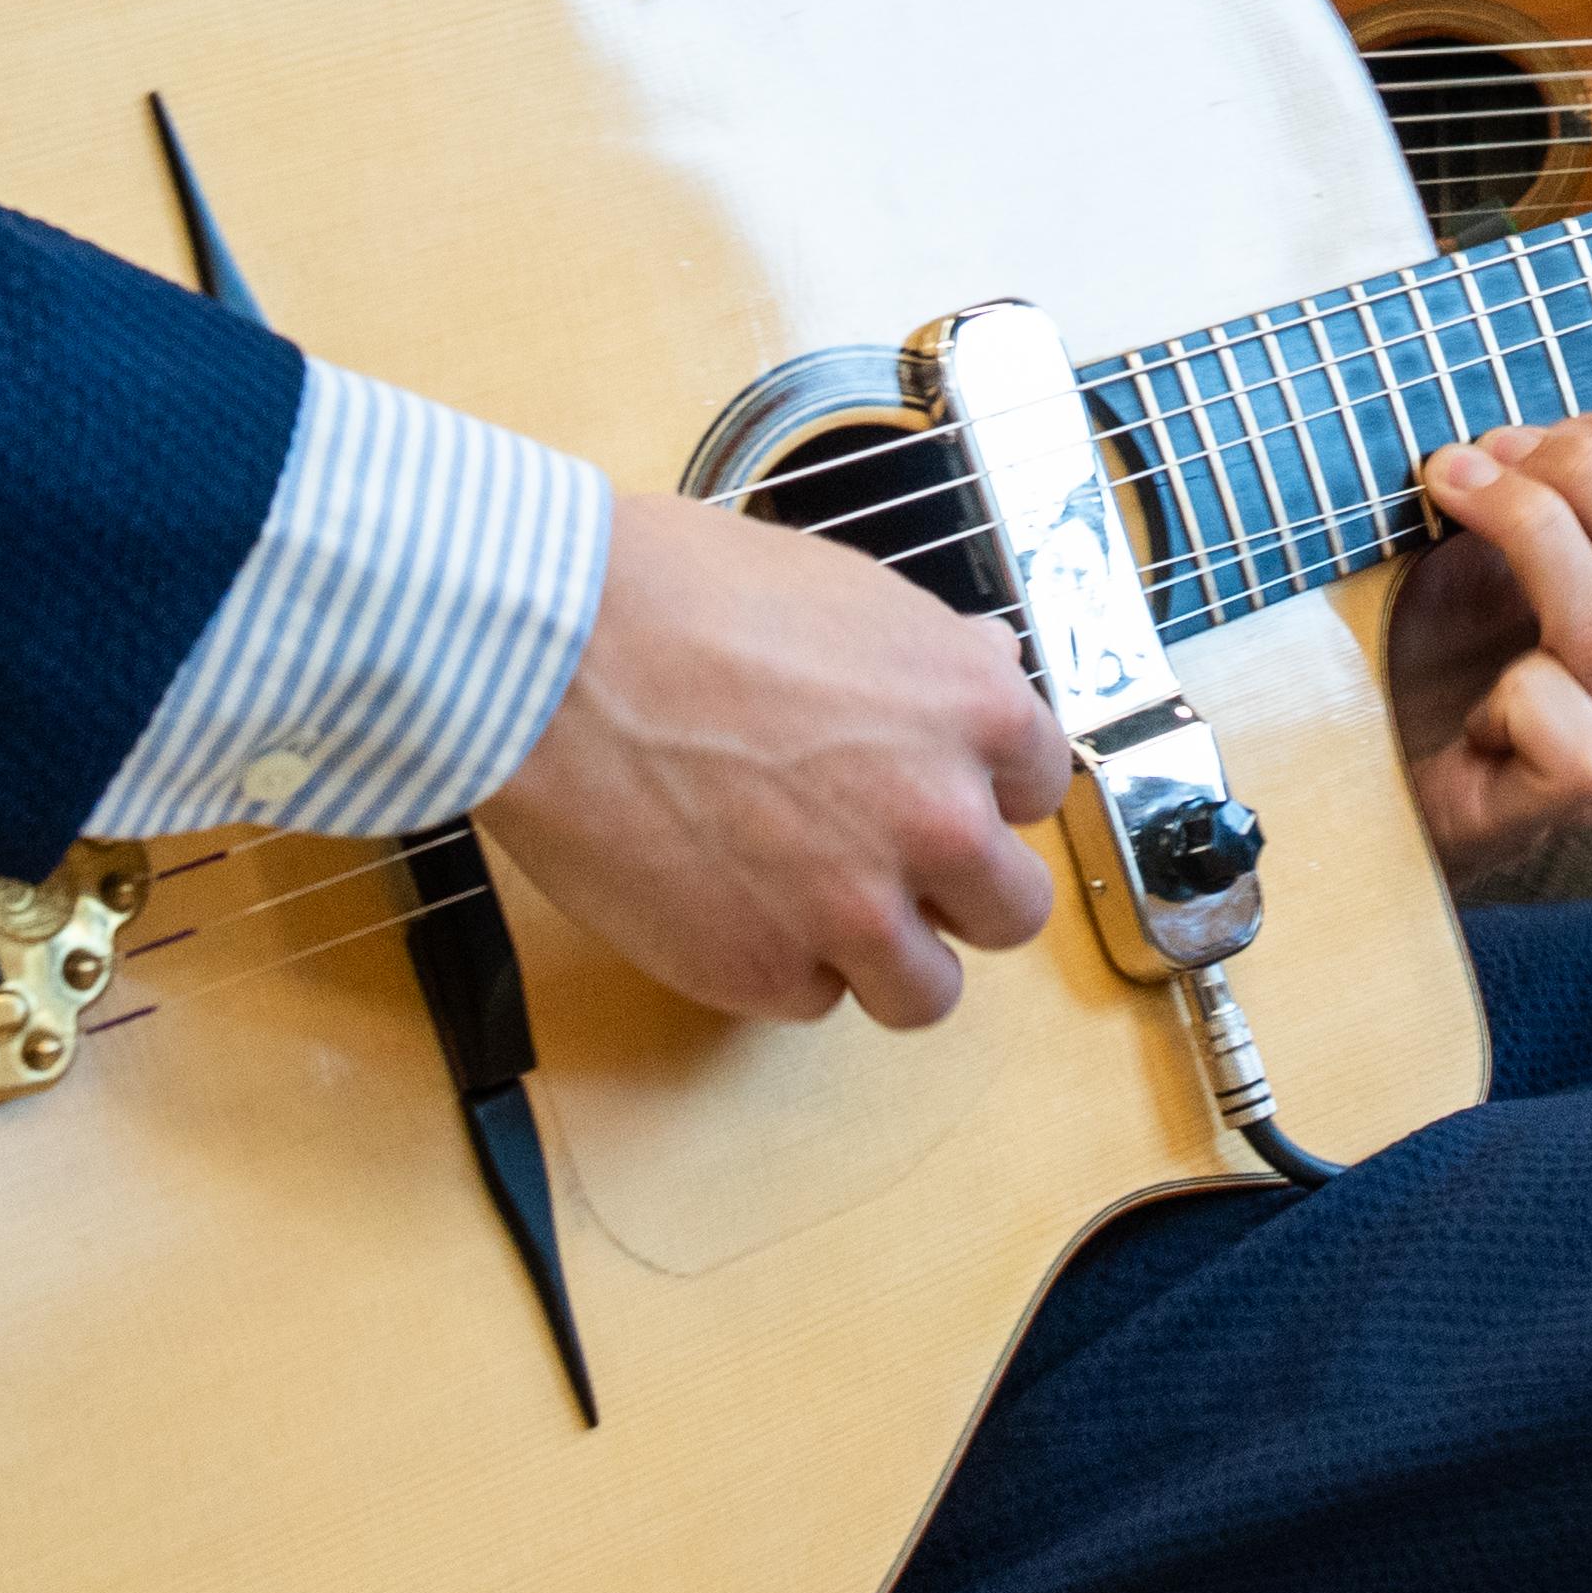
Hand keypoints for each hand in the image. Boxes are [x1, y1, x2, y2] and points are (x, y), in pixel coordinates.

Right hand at [482, 491, 1070, 1026]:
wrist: (551, 655)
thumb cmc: (676, 595)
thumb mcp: (844, 592)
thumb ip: (927, 655)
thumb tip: (978, 664)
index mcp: (975, 709)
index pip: (1040, 790)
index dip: (982, 790)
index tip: (940, 789)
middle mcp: (940, 819)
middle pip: (1012, 908)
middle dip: (957, 889)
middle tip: (888, 860)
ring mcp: (858, 909)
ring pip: (928, 990)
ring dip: (884, 957)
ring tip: (817, 909)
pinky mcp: (764, 972)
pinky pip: (811, 1000)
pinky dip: (778, 966)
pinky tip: (727, 901)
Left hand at [1380, 405, 1591, 882]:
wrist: (1359, 765)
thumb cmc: (1419, 642)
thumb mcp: (1488, 535)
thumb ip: (1541, 478)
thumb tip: (1531, 426)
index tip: (1541, 435)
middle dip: (1576, 474)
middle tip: (1479, 460)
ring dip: (1526, 534)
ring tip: (1450, 496)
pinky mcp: (1567, 809)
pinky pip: (1582, 742)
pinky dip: (1518, 700)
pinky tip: (1471, 706)